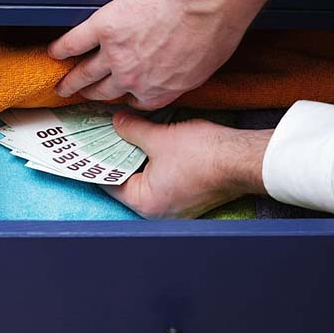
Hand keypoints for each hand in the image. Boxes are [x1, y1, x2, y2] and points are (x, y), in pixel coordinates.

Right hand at [48, 0, 277, 110]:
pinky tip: (54, 53)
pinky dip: (62, 48)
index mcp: (156, 91)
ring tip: (63, 84)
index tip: (119, 98)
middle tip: (80, 95)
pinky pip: (76, 42)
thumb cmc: (214, 33)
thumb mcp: (204, 70)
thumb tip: (178, 73)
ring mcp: (115, 55)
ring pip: (86, 72)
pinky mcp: (105, 28)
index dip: (125, 99)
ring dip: (72, 80)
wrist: (205, 6)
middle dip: (91, 95)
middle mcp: (131, 79)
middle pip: (104, 91)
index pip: (134, 102)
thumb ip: (183, 78)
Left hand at [103, 111, 271, 218]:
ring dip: (137, 158)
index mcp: (144, 203)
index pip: (109, 181)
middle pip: (127, 181)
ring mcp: (175, 206)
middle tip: (103, 135)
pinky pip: (163, 180)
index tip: (87, 144)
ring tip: (124, 135)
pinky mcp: (190, 197)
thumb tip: (116, 122)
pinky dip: (154, 163)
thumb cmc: (203, 154)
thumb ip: (131, 130)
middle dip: (117, 157)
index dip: (97, 160)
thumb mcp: (158, 137)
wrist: (246, 158)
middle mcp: (158, 211)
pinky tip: (149, 143)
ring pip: (145, 179)